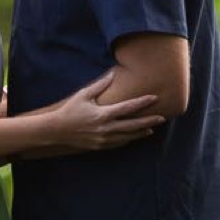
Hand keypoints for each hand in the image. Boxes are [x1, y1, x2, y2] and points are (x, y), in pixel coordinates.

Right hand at [45, 70, 162, 151]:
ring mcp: (104, 139)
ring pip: (128, 137)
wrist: (57, 131)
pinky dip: (129, 139)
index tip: (154, 98)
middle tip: (162, 117)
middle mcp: (106, 128)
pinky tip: (136, 136)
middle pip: (133, 125)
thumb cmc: (70, 110)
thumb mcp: (83, 95)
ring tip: (152, 128)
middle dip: (149, 121)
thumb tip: (113, 73)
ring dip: (141, 132)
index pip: (128, 108)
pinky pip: (119, 143)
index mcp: (103, 114)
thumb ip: (100, 85)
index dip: (142, 102)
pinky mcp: (100, 146)